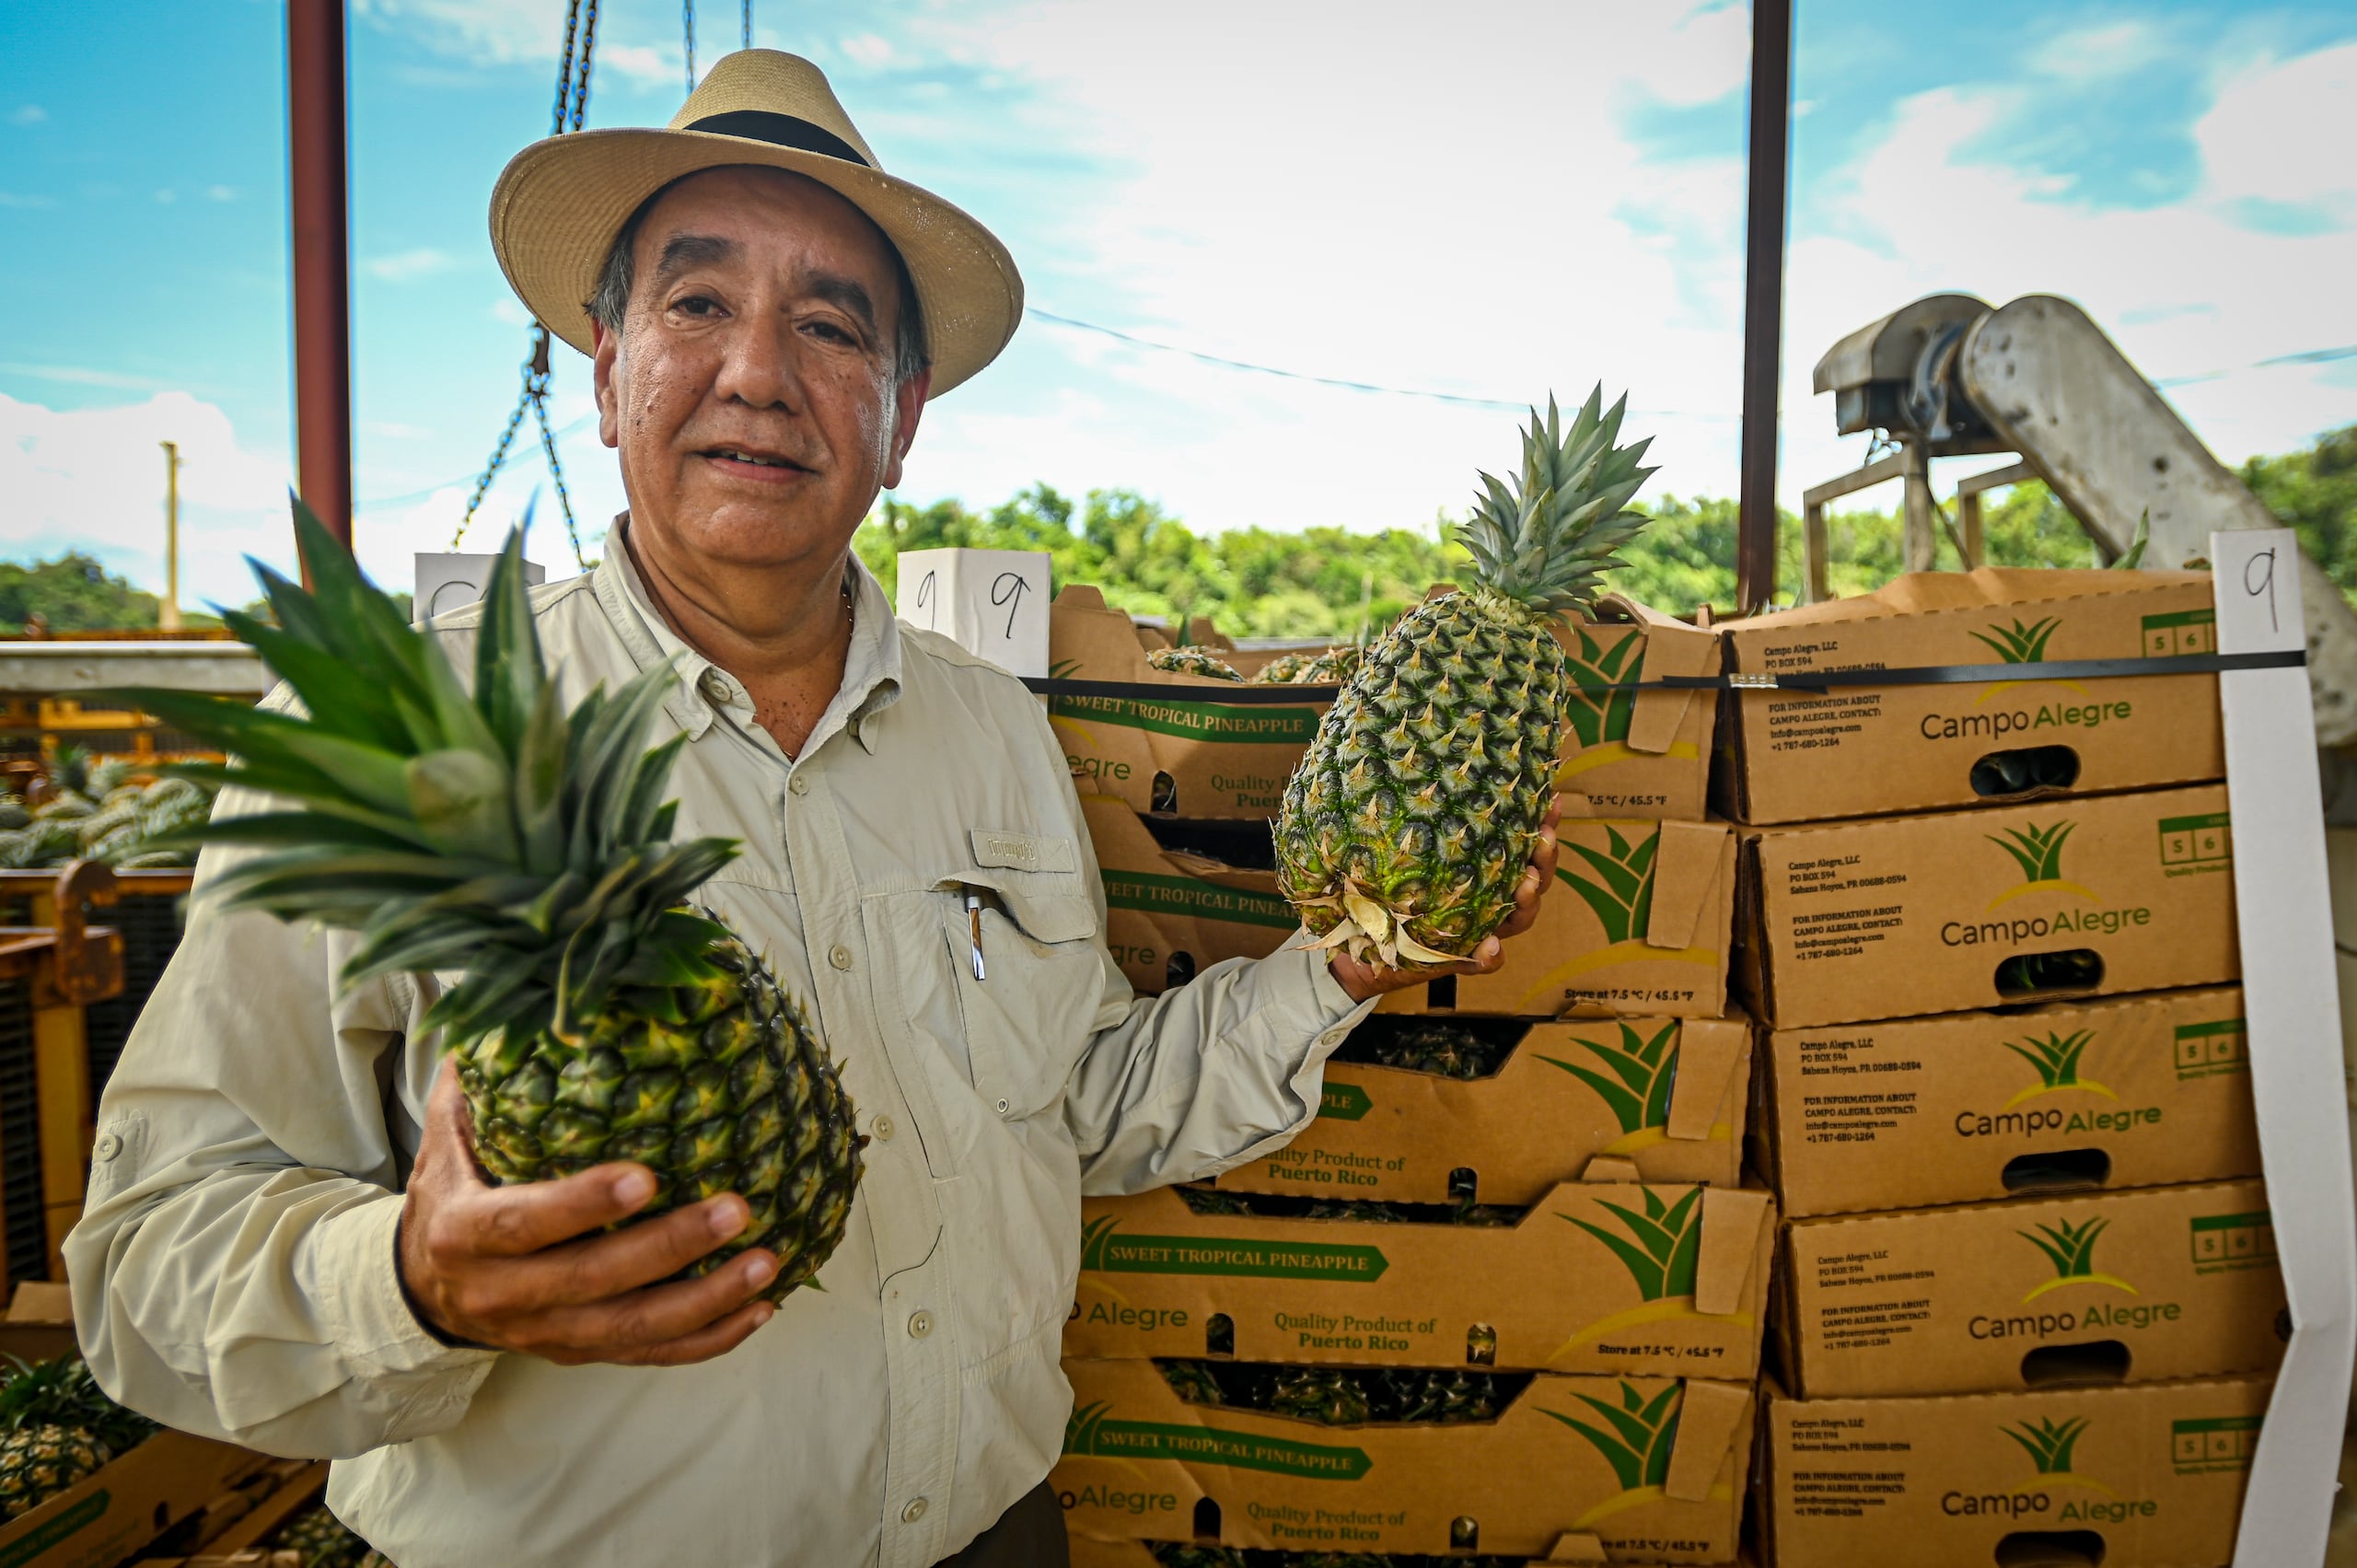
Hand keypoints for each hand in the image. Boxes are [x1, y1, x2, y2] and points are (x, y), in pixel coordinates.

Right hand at [396, 1056, 778, 1365]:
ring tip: (766, 1263)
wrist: (419, 1291)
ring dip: (705, 1301)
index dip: (583, 1205)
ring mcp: (544, 1333)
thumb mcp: (444, 1137)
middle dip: (669, 1249)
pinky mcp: (577, 1354)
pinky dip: (706, 1339)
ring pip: (629, 1329)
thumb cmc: (450, 1195)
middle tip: (737, 1209)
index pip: (524, 1224)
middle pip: (591, 1282)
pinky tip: (759, 1310)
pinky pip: (648, 1355)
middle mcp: (502, 1294)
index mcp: (465, 1234)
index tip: (647, 1177)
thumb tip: (516, 1001)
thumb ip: (478, 1081)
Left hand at [1326, 793, 1564, 1002]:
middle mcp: (1486, 898)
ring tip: (1526, 885)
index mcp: (1479, 868)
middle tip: (1544, 840)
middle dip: (1545, 860)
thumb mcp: (1388, 849)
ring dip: (1528, 901)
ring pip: (1518, 918)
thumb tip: (1397, 761)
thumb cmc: (1375, 887)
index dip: (1542, 824)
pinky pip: (1483, 961)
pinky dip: (1490, 956)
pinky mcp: (1457, 959)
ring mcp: (1476, 929)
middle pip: (1532, 880)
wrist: (1358, 946)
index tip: (1551, 799)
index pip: (1519, 844)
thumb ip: (1401, 818)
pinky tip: (1491, 947)